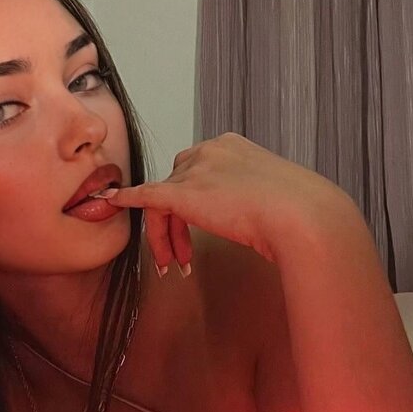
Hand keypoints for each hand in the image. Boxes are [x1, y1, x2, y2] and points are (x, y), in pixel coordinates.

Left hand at [94, 131, 350, 272]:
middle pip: (176, 184)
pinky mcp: (183, 193)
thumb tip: (253, 213)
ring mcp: (195, 170)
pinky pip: (144, 195)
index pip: (198, 171)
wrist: (301, 216)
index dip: (194, 205)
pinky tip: (111, 204)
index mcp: (232, 147)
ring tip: (175, 265)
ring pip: (164, 200)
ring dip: (165, 236)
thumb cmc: (299, 212)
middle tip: (182, 257)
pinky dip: (126, 199)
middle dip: (177, 222)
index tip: (201, 232)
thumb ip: (254, 197)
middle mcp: (209, 151)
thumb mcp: (275, 196)